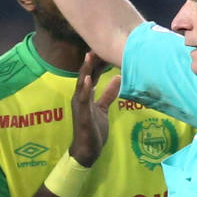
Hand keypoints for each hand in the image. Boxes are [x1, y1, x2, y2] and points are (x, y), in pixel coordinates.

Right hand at [68, 52, 120, 166]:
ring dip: (85, 71)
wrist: (87, 150)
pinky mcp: (82, 115)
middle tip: (94, 47)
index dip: (94, 63)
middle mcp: (79, 98)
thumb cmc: (93, 129)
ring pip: (82, 85)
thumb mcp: (103, 109)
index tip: (100, 49)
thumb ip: (108, 94)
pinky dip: (85, 89)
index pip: (89, 76)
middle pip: (83, 76)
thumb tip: (117, 78)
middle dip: (89, 62)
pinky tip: (88, 80)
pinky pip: (83, 100)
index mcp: (84, 97)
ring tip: (89, 57)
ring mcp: (80, 106)